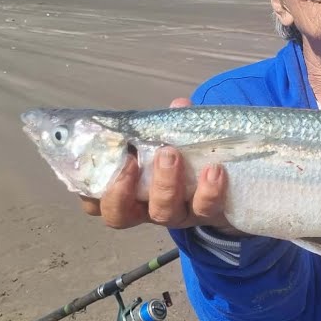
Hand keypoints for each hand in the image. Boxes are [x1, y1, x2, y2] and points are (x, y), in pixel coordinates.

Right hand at [80, 98, 235, 232]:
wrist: (232, 187)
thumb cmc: (189, 161)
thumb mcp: (173, 141)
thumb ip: (170, 125)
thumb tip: (179, 105)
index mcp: (129, 193)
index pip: (96, 202)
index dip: (89, 192)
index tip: (97, 165)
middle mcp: (147, 209)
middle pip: (120, 215)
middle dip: (121, 190)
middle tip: (131, 161)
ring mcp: (177, 215)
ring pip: (163, 212)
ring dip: (165, 183)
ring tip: (172, 154)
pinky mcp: (206, 216)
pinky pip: (205, 209)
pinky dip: (209, 190)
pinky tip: (215, 169)